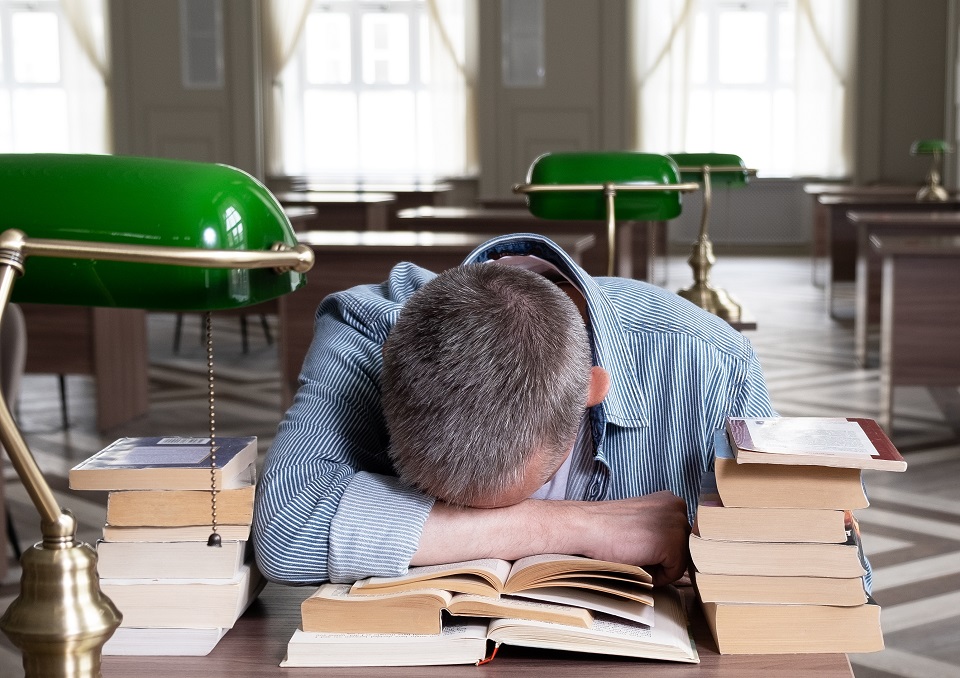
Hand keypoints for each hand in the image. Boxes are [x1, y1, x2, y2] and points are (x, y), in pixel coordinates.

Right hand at [561, 492, 689, 585]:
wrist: (588, 527)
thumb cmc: (608, 527)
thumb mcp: (644, 520)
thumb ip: (662, 528)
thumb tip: (679, 554)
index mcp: (671, 500)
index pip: (681, 536)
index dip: (661, 548)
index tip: (640, 546)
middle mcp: (679, 508)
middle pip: (684, 548)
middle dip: (663, 557)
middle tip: (636, 552)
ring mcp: (677, 524)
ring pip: (680, 561)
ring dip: (660, 566)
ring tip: (636, 556)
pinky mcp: (672, 543)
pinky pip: (675, 573)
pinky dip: (658, 577)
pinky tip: (639, 563)